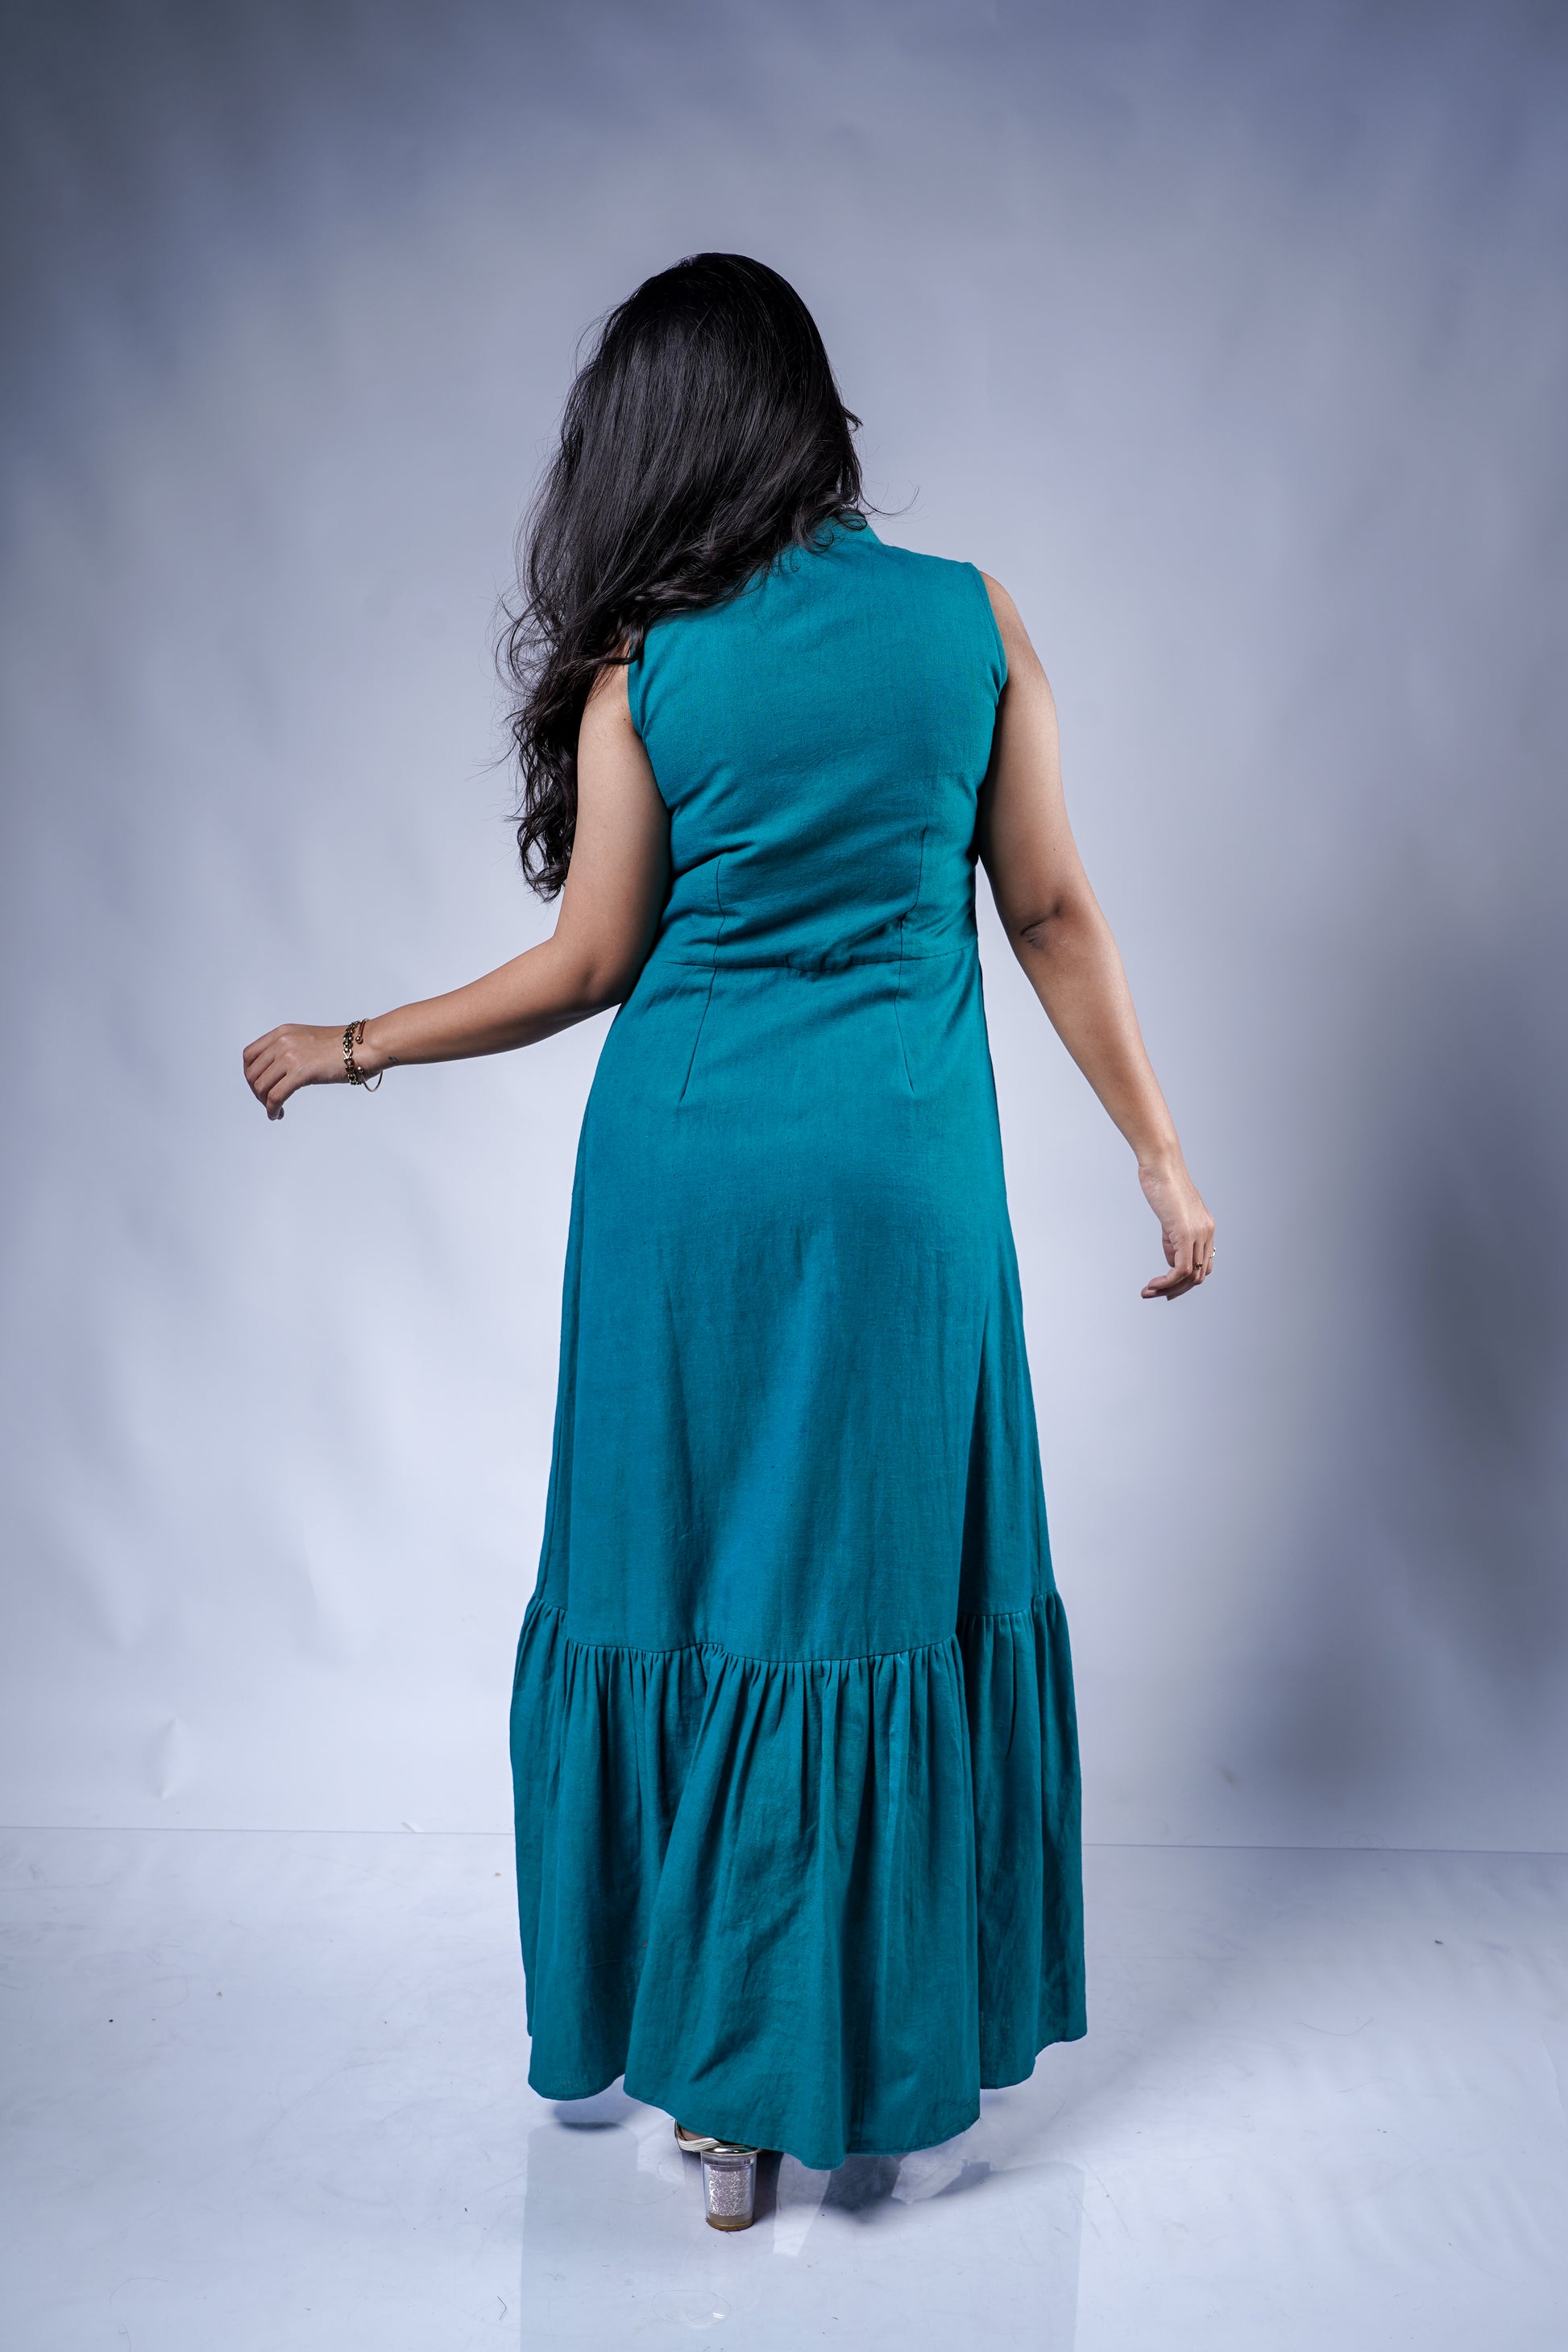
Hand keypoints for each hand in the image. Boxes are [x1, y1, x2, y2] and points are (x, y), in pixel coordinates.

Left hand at [241, 1022, 377, 1118]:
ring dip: (264, 1103)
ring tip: (275, 1110)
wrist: (365, 1045)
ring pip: (261, 1087)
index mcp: (282, 1032)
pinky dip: (272, 1109)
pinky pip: (275, 1096)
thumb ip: (292, 1050)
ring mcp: (290, 1056)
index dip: (250, 1074)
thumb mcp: (309, 1040)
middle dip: (257, 1092)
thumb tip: (281, 1071)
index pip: (249, 1055)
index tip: (260, 1086)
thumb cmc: (346, 1046)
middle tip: (268, 1102)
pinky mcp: (300, 1073)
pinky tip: (277, 1114)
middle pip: (252, 1073)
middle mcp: (282, 1042)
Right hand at [1138, 1156, 1215, 1300]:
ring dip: (1169, 1289)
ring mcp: (1199, 1233)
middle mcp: (1208, 1233)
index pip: (1204, 1265)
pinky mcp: (1185, 1233)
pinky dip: (1167, 1282)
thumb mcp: (1170, 1219)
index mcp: (1206, 1228)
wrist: (1161, 1165)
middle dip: (1177, 1290)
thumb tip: (1172, 1263)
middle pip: (1200, 1275)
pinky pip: (1181, 1269)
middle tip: (1155, 1294)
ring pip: (1191, 1275)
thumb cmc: (1162, 1185)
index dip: (1187, 1281)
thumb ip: (1174, 1242)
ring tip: (1149, 1292)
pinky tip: (1153, 1284)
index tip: (1166, 1287)